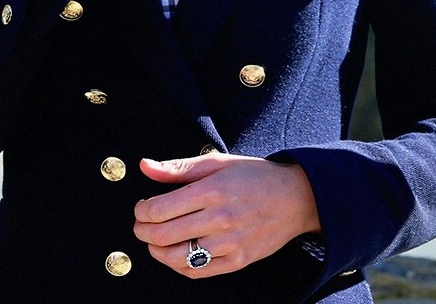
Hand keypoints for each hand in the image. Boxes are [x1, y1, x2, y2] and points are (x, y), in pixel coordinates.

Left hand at [134, 154, 320, 277]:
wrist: (294, 198)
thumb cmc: (254, 176)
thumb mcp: (218, 162)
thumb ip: (179, 168)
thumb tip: (145, 167)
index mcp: (213, 190)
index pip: (161, 208)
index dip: (142, 210)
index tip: (141, 207)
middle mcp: (220, 218)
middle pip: (164, 234)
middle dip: (143, 231)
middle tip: (141, 225)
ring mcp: (229, 244)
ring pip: (177, 258)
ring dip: (156, 251)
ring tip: (154, 241)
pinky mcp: (237, 262)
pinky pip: (197, 272)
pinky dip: (178, 266)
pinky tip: (175, 254)